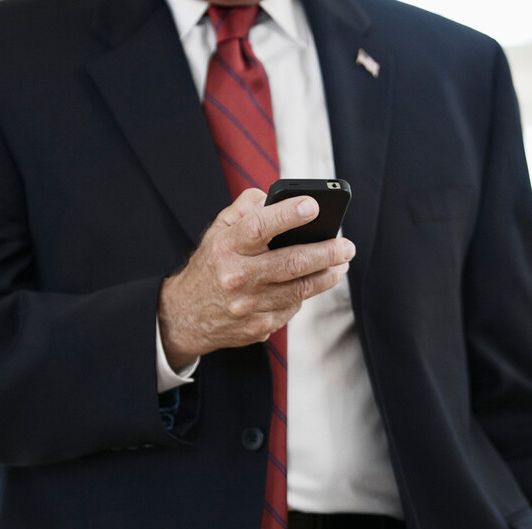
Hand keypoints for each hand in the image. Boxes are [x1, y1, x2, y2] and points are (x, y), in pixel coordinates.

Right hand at [158, 188, 354, 368]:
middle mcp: (236, 277)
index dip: (288, 215)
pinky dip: (304, 294)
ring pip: (299, 289)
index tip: (313, 205)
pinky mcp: (257, 327)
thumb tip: (281, 198)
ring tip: (341, 263)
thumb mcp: (218, 230)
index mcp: (227, 247)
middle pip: (291, 263)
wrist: (185, 315)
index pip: (259, 227)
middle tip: (347, 246)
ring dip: (327, 275)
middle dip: (327, 252)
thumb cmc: (211, 265)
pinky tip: (312, 283)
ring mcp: (248, 306)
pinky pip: (292, 308)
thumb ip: (247, 207)